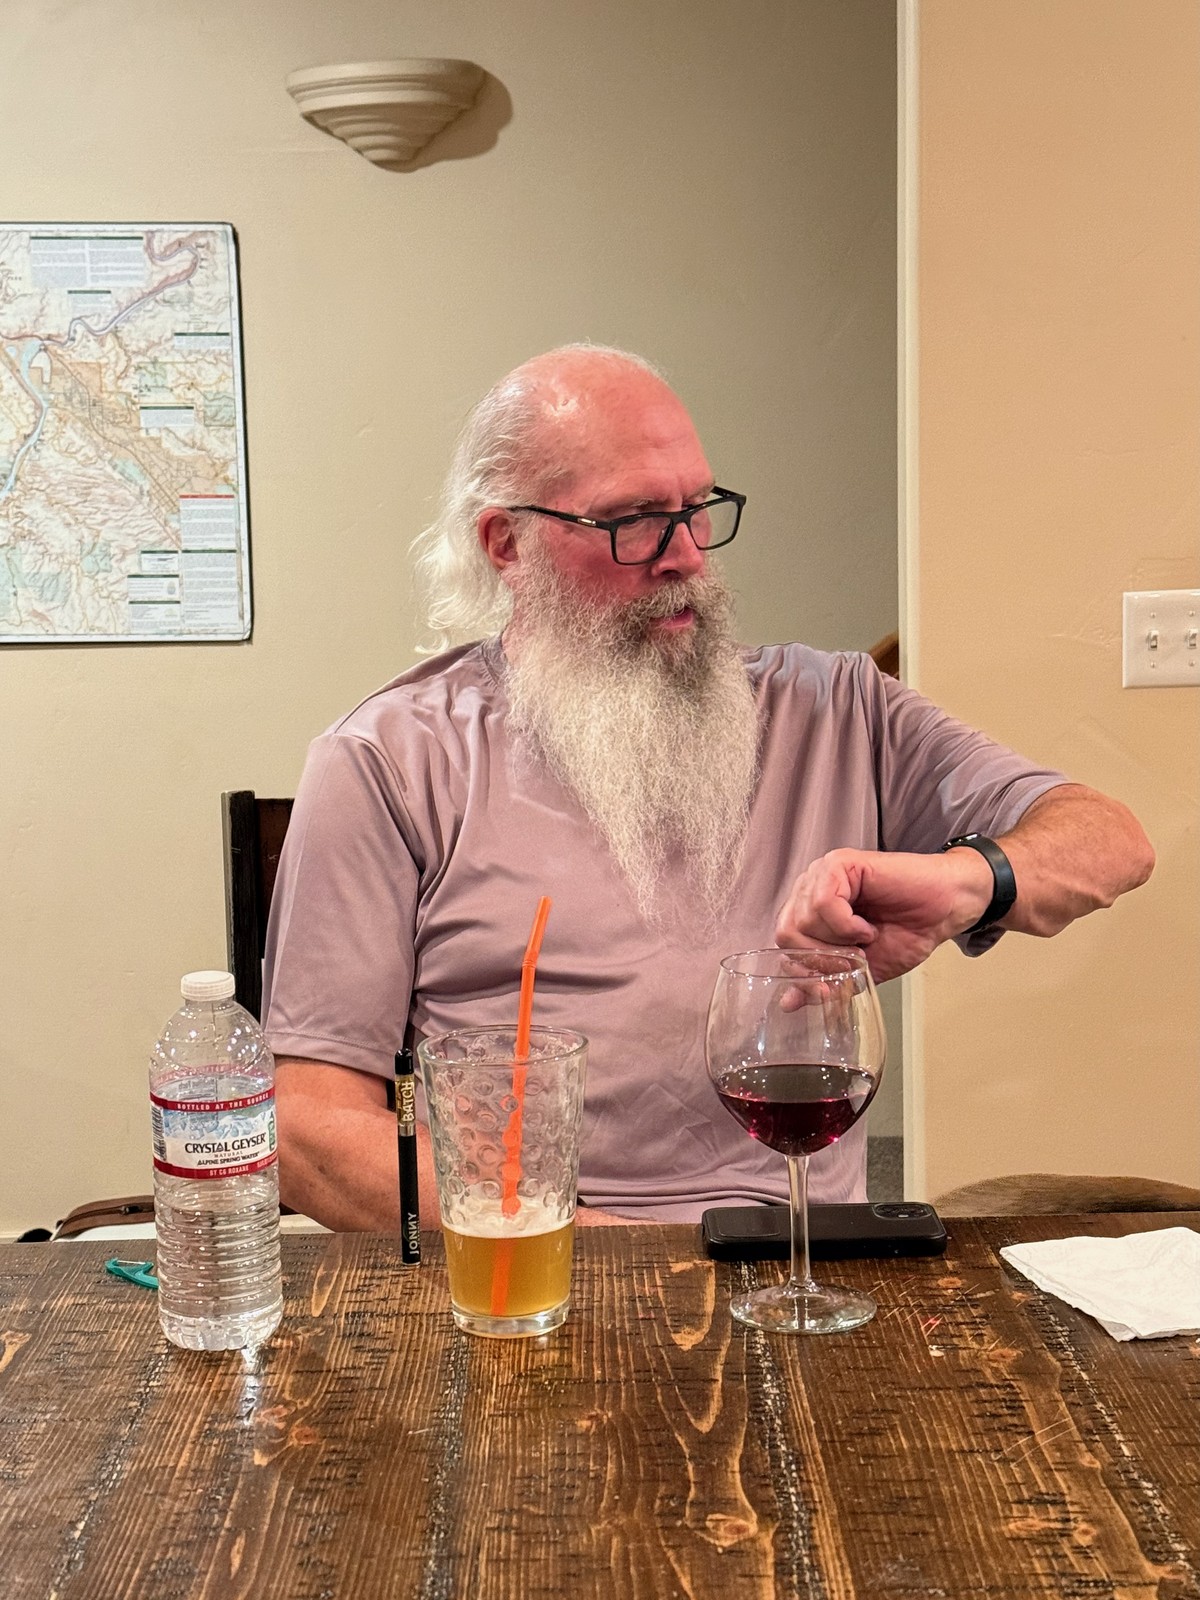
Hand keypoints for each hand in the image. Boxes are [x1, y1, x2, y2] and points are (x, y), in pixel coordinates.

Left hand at [774, 848, 993, 981]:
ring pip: (803, 920)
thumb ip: (823, 980)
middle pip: (787, 933)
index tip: (831, 988)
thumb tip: (786, 1003)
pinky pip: (824, 903)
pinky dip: (847, 925)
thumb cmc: (907, 932)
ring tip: (866, 939)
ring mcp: (822, 874)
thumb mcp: (859, 969)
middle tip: (855, 959)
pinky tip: (867, 927)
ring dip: (838, 941)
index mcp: (809, 911)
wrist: (945, 909)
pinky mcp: (840, 863)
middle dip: (821, 959)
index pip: (784, 945)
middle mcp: (810, 889)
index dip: (805, 973)